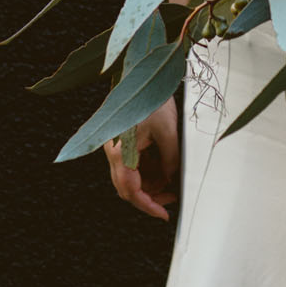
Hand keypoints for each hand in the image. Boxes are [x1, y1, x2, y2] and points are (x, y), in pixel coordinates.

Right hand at [103, 97, 179, 220]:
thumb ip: (171, 160)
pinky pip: (131, 164)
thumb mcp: (168, 130)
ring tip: (171, 182)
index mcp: (120, 151)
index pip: (131, 190)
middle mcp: (113, 151)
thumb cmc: (153, 98)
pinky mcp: (120, 141)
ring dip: (149, 183)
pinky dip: (147, 170)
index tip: (164, 214)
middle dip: (150, 196)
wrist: (142, 72)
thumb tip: (172, 180)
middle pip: (127, 187)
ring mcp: (115, 146)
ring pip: (130, 177)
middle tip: (171, 199)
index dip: (148, 205)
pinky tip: (163, 168)